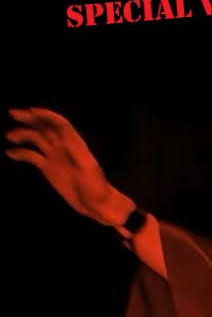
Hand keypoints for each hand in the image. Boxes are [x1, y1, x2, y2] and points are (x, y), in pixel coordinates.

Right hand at [5, 107, 133, 225]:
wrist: (97, 205)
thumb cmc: (96, 187)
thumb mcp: (88, 169)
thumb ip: (76, 153)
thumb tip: (64, 137)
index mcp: (75, 144)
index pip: (60, 124)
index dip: (46, 115)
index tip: (30, 111)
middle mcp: (64, 147)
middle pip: (46, 127)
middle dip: (31, 119)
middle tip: (13, 114)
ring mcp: (56, 157)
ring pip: (38, 139)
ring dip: (24, 134)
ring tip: (9, 136)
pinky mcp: (49, 169)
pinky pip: (33, 156)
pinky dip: (21, 153)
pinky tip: (10, 153)